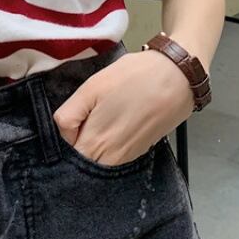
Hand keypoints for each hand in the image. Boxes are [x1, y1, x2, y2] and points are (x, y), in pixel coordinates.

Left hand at [52, 50, 194, 165]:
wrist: (176, 77)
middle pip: (82, 160)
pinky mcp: (140, 151)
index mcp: (95, 145)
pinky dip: (109, 143)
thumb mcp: (92, 87)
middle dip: (77, 143)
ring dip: (93, 143)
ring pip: (98, 159)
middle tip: (84, 117)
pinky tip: (116, 120)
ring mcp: (127, 158)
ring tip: (102, 116)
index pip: (66, 156)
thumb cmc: (132, 78)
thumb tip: (62, 133)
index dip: (63, 137)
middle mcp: (110, 160)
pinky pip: (114, 155)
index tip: (72, 118)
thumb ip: (70, 115)